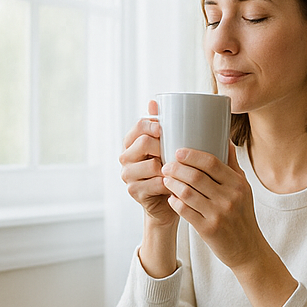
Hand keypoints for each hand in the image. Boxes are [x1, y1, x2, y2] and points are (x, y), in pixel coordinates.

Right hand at [119, 101, 178, 227]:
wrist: (167, 204)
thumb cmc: (169, 172)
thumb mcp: (167, 148)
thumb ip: (162, 127)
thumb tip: (155, 101)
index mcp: (131, 142)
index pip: (139, 126)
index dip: (154, 124)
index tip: (168, 129)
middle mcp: (125, 157)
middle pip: (144, 142)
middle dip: (163, 147)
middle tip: (178, 154)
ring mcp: (127, 175)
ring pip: (151, 164)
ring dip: (169, 168)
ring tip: (180, 170)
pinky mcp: (134, 191)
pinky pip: (155, 183)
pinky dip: (169, 184)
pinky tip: (177, 184)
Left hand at [160, 145, 265, 269]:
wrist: (248, 249)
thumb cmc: (242, 215)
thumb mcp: (244, 189)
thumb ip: (232, 165)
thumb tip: (225, 140)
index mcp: (238, 184)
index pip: (212, 162)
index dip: (191, 155)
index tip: (178, 151)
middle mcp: (230, 198)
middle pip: (196, 176)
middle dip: (176, 168)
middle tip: (166, 166)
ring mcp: (219, 214)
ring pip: (187, 192)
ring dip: (172, 184)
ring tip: (166, 179)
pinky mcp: (208, 229)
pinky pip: (184, 210)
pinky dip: (174, 201)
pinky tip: (171, 197)